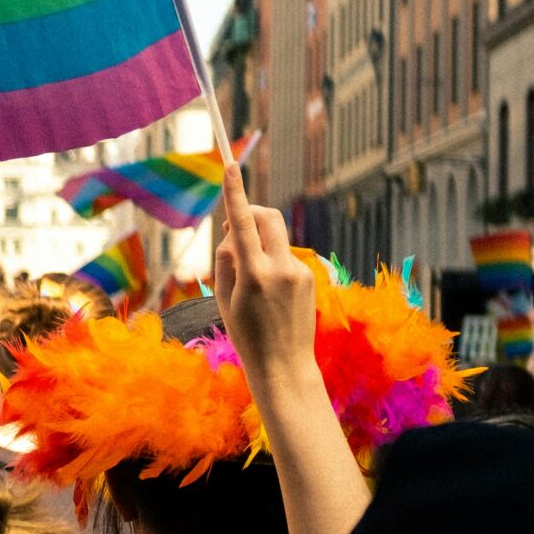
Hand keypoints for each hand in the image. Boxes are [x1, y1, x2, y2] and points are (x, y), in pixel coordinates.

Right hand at [214, 165, 314, 386]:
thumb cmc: (247, 336)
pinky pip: (285, 255)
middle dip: (250, 211)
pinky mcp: (310, 277)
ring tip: (249, 278)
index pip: (242, 223)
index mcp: (255, 275)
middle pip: (267, 216)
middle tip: (233, 227)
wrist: (284, 368)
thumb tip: (234, 229)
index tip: (230, 165)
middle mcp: (281, 268)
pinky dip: (271, 260)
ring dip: (259, 242)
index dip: (235, 192)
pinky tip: (268, 291)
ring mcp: (300, 272)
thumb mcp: (224, 299)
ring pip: (275, 237)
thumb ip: (226, 259)